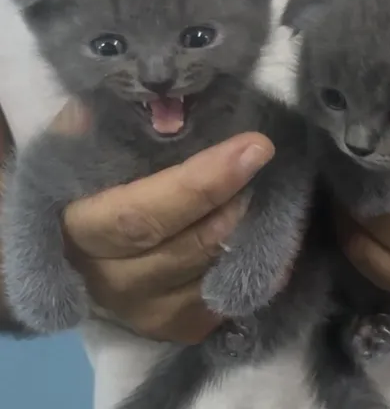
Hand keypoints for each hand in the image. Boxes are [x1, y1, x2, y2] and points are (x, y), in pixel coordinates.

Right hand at [51, 101, 274, 342]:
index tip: (254, 146)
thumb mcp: (73, 152)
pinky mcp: (175, 327)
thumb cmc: (80, 188)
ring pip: (210, 277)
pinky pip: (225, 300)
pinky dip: (254, 267)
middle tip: (264, 163)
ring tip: (268, 193)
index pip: (143, 214)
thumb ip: (93, 132)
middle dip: (235, 205)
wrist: (73, 250)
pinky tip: (269, 235)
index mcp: (77, 233)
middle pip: (185, 249)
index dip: (201, 183)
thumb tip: (135, 108)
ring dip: (249, 235)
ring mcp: (144, 312)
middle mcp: (109, 282)